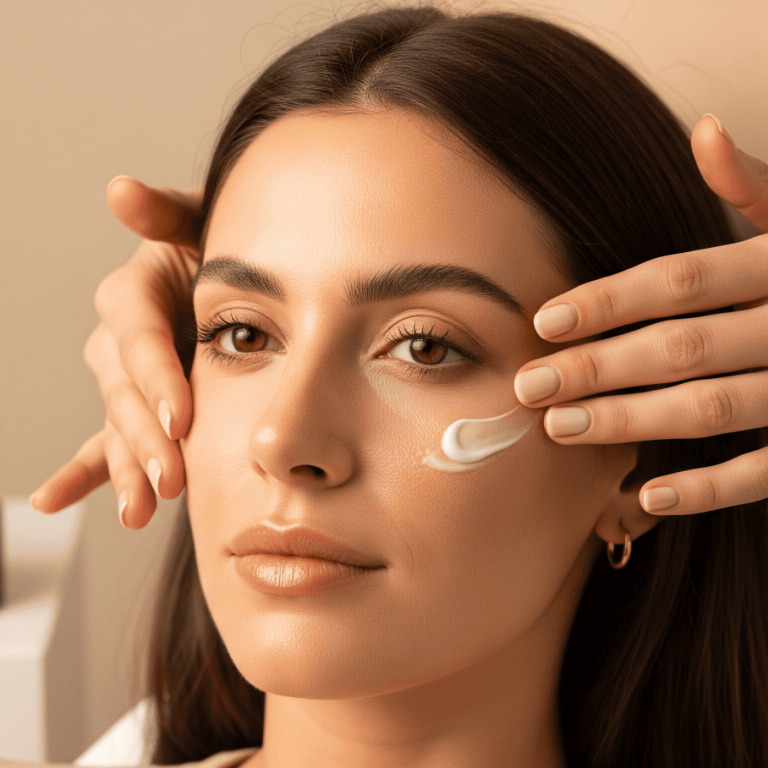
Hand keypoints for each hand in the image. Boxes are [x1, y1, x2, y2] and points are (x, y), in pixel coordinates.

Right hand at [30, 178, 202, 527]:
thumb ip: (166, 214)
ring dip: (125, 469)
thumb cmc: (225, 246)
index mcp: (137, 293)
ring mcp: (126, 380)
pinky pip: (106, 444)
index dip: (155, 376)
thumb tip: (120, 191)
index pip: (138, 337)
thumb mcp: (204, 222)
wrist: (235, 279)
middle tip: (172, 478)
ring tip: (136, 510)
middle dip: (146, 437)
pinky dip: (86, 473)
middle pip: (124, 391)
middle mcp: (122, 340)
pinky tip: (52, 499)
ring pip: (118, 426)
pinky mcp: (137, 408)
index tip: (179, 418)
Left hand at [514, 114, 767, 515]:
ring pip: (712, 409)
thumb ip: (756, 186)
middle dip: (598, 368)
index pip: (680, 280)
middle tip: (529, 386)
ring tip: (561, 427)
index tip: (543, 322)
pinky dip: (709, 489)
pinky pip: (765, 473)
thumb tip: (703, 130)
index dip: (608, 301)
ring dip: (631, 423)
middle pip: (681, 348)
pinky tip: (647, 496)